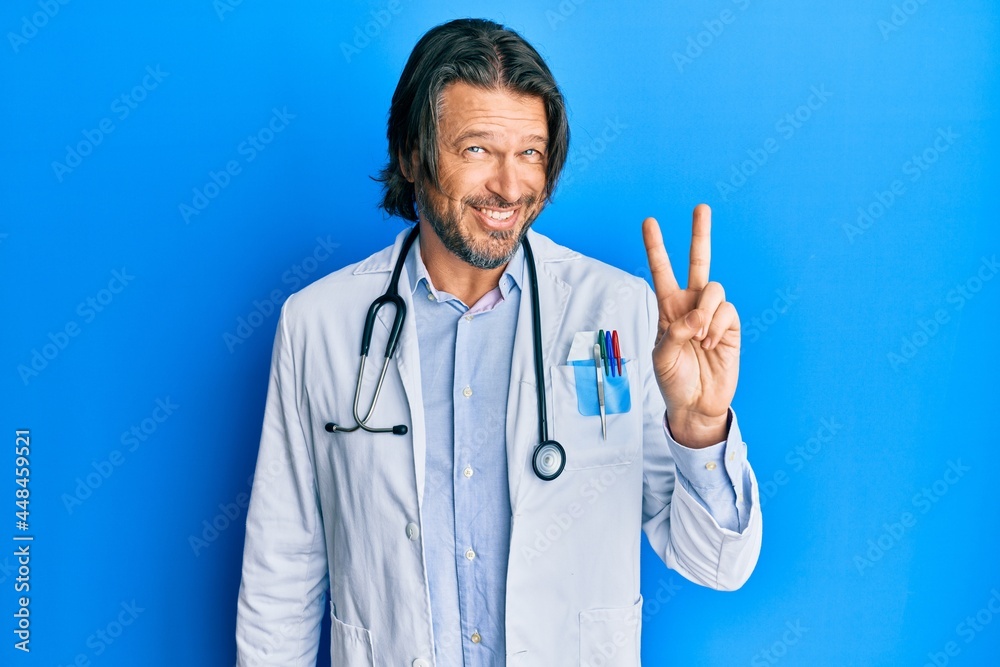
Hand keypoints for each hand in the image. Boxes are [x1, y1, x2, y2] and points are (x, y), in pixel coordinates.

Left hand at [642, 204, 739, 447]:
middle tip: (701, 207)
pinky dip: (716, 325)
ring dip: (705, 311)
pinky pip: (726, 311)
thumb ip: (675, 332)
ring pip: (714, 289)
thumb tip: (697, 317)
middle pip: (698, 262)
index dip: (655, 247)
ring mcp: (713, 315)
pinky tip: (711, 343)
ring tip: (699, 338)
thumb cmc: (673, 381)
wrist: (696, 404)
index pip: (661, 271)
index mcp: (668, 308)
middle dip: (700, 234)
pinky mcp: (731, 327)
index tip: (649, 222)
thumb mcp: (661, 356)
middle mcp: (691, 306)